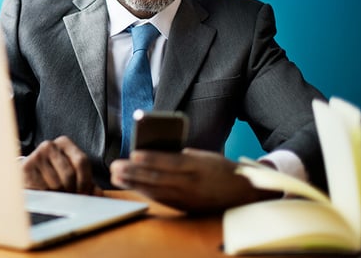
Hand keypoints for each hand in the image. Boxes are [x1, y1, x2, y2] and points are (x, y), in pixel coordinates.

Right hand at [21, 136, 98, 194]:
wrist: (28, 173)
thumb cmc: (53, 172)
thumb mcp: (71, 173)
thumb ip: (87, 182)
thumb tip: (98, 193)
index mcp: (64, 143)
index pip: (82, 161)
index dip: (85, 181)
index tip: (85, 193)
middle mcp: (50, 145)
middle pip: (69, 174)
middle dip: (72, 190)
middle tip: (70, 196)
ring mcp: (37, 155)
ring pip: (57, 184)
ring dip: (59, 194)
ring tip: (57, 193)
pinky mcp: (27, 167)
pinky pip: (44, 188)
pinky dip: (47, 194)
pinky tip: (45, 191)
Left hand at [109, 148, 279, 212]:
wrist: (244, 194)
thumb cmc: (222, 169)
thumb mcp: (206, 156)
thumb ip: (183, 155)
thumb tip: (156, 153)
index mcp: (198, 167)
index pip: (170, 162)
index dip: (151, 159)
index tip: (133, 153)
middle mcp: (192, 184)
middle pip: (159, 177)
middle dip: (134, 172)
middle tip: (115, 166)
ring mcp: (188, 198)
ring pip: (156, 190)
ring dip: (134, 183)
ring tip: (117, 176)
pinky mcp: (185, 207)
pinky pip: (161, 199)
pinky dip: (144, 192)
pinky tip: (131, 186)